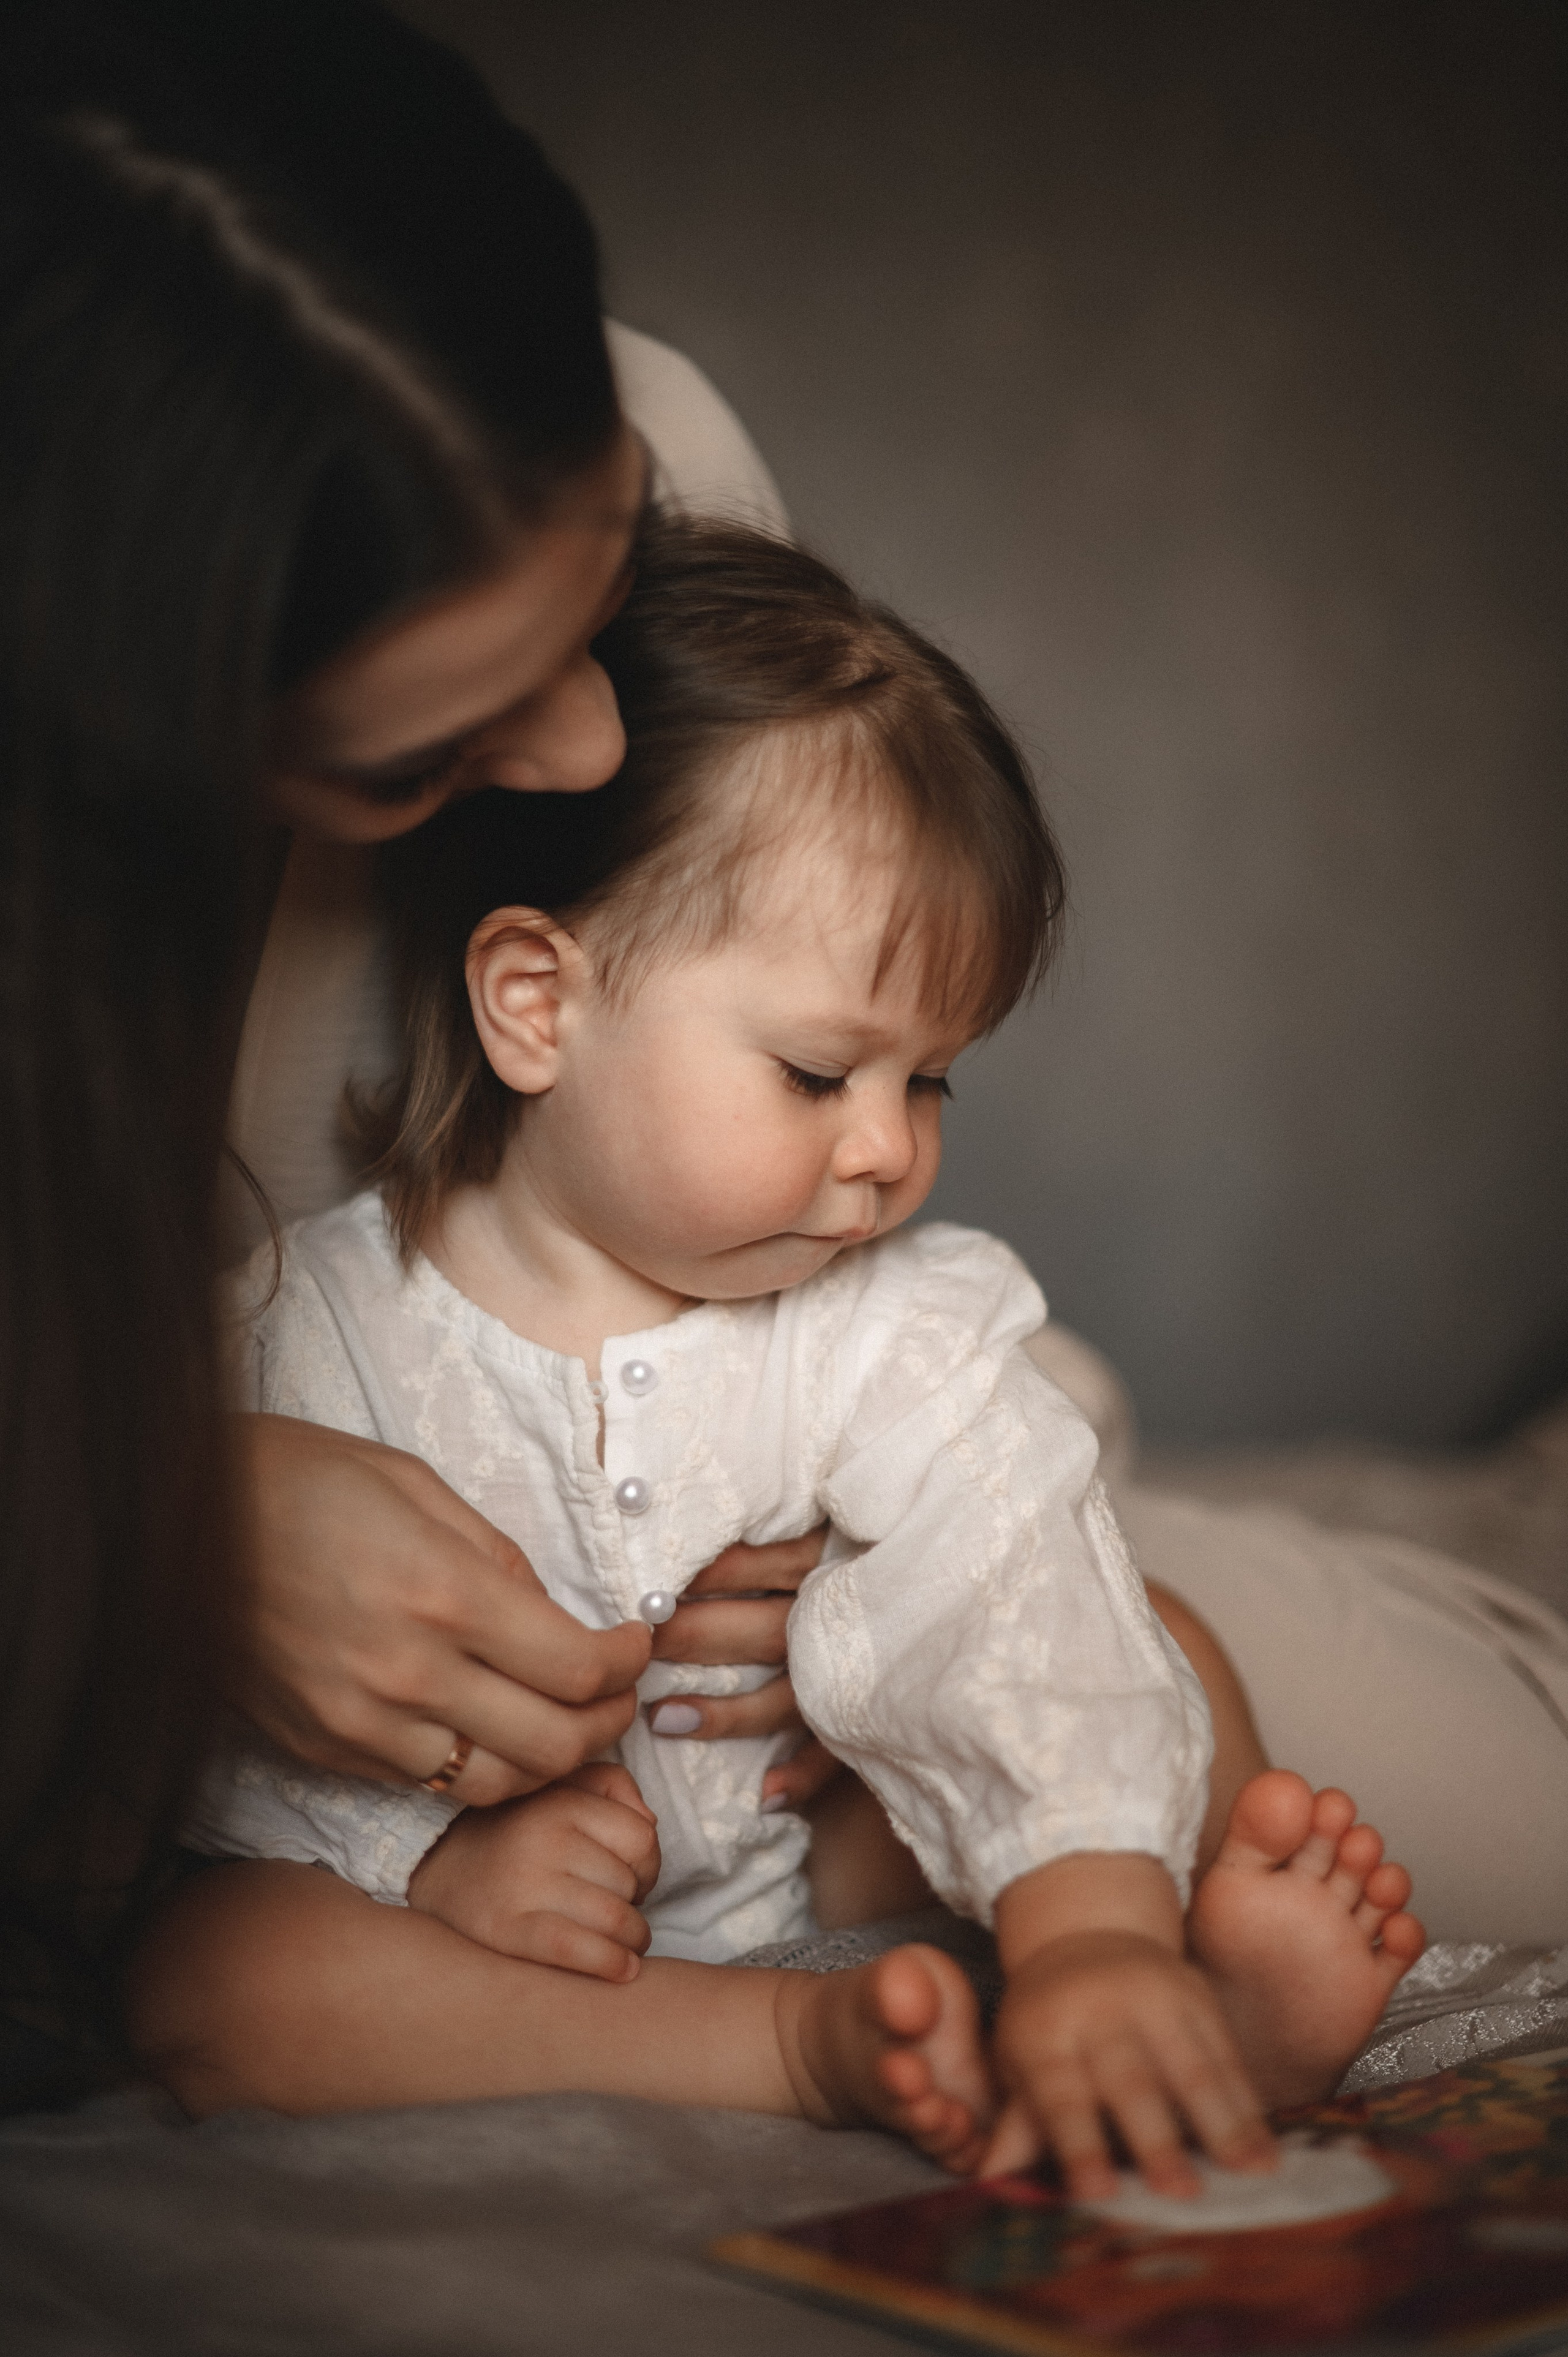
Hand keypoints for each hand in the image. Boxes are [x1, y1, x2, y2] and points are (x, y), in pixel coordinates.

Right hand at [236, 1415, 650, 1804]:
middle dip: (608, 1722)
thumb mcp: (418, 1487)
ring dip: (549, 1762)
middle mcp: (408, 1672)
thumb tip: (554, 1615)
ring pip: (494, 1784)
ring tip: (565, 1723)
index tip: (635, 1644)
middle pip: (553, 1743)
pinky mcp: (324, 1747)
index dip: (627, 1664)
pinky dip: (474, 1767)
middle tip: (618, 1694)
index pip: (577, 1667)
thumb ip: (497, 1559)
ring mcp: (361, 1722)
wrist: (174, 1520)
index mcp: (444, 1593)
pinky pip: (425, 1781)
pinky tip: (487, 1728)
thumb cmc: (300, 1480)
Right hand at [406, 1764, 660, 1981]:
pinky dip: (611, 1964)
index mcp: (561, 1802)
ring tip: (619, 1943)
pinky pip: (577, 1950)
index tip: (631, 1879)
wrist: (439, 1871)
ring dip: (631, 1940)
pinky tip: (621, 1969)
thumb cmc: (519, 1833)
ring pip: (614, 1921)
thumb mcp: (563, 1789)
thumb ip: (614, 1788)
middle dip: (634, 1905)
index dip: (647, 1866)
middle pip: (629, 1884)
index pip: (642, 1839)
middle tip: (612, 1911)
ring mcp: (523, 1886)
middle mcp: (543, 1839)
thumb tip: (650, 1824)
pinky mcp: (507, 1932)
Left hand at [645, 1526, 844, 1808]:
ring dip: (727, 1714)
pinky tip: (765, 1794)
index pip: (759, 1561)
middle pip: (760, 1627)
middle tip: (637, 1644)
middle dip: (694, 1635)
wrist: (951, 1579)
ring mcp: (855, 1670)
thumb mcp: (831, 1520)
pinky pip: (836, 1753)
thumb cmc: (866, 1548)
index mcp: (828, 1557)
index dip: (703, 1572)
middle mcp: (837, 1615)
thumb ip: (772, 1528)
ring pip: (787, 1696)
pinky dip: (803, 1775)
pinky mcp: (870, 1714)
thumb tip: (669, 1507)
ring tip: (664, 1720)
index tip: (646, 1579)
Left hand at [983, 1930, 1273, 2196]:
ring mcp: (1153, 1996)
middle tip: (1181, 2193)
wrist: (1083, 1932)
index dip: (1079, 2143)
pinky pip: (1227, 2053)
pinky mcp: (1197, 1993)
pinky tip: (1267, 2148)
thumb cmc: (1047, 2020)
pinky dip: (1249, 2103)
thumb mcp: (1020, 2061)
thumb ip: (1018, 2125)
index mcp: (1045, 2032)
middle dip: (1155, 2137)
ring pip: (1191, 2064)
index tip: (1099, 2194)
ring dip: (1223, 2121)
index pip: (1061, 2093)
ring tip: (1250, 2173)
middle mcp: (1099, 2009)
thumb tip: (989, 2186)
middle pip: (1130, 2078)